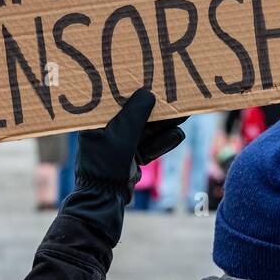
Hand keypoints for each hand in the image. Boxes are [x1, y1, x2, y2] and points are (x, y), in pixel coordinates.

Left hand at [75, 89, 186, 203]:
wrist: (105, 200)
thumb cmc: (106, 165)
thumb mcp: (122, 134)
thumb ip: (136, 112)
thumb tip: (147, 92)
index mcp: (96, 121)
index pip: (116, 99)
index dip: (133, 88)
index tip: (150, 79)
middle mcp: (106, 130)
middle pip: (135, 113)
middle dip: (155, 107)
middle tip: (173, 95)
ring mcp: (120, 145)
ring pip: (146, 130)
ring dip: (164, 124)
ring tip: (183, 113)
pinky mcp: (131, 157)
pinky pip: (149, 145)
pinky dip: (162, 142)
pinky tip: (178, 134)